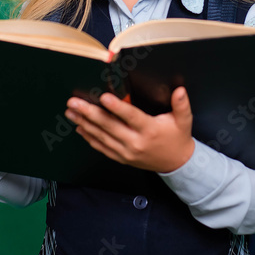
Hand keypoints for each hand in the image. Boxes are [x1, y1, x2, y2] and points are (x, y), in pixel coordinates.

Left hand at [64, 87, 194, 172]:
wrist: (176, 164)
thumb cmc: (178, 137)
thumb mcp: (183, 120)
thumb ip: (181, 105)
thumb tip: (180, 90)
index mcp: (150, 130)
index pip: (130, 117)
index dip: (116, 107)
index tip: (103, 97)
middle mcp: (135, 142)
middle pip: (109, 126)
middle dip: (89, 113)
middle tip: (74, 102)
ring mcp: (126, 152)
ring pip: (101, 137)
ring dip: (84, 123)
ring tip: (70, 112)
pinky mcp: (121, 158)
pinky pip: (102, 148)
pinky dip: (89, 138)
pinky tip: (80, 127)